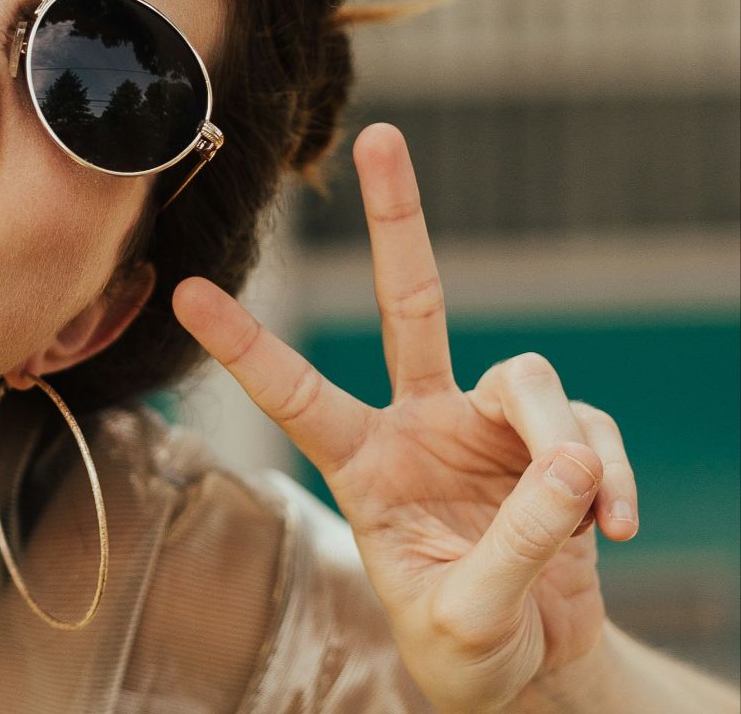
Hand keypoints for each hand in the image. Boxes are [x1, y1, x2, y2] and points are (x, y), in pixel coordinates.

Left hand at [173, 123, 638, 713]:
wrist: (531, 665)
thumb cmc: (465, 644)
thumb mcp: (465, 616)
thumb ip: (513, 545)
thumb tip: (571, 465)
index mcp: (363, 464)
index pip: (295, 394)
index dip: (245, 345)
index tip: (186, 293)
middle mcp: (419, 424)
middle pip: (410, 302)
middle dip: (397, 219)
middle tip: (382, 135)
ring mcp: (488, 425)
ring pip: (528, 379)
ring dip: (564, 445)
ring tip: (584, 517)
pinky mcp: (555, 442)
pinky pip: (590, 433)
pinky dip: (608, 478)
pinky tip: (611, 528)